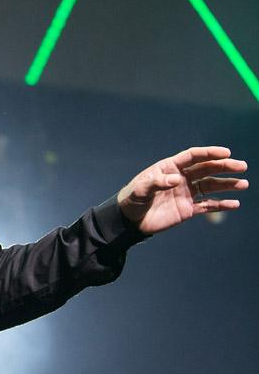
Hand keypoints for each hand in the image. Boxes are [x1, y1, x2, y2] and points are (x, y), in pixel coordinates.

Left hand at [117, 146, 248, 234]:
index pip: (192, 157)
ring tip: (243, 184)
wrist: (130, 221)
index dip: (209, 153)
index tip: (226, 152)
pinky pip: (208, 205)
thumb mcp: (140, 190)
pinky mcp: (188, 209)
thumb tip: (177, 179)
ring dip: (227, 184)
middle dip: (224, 167)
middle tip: (241, 166)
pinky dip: (221, 205)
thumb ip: (156, 183)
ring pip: (210, 186)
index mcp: (169, 168)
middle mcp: (181, 178)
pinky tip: (235, 204)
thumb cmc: (132, 200)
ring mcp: (186, 193)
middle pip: (206, 169)